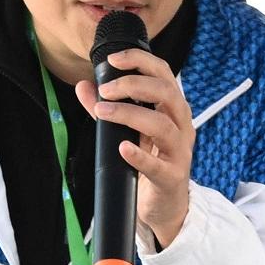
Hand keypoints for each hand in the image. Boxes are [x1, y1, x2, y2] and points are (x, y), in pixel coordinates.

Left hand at [80, 47, 196, 247]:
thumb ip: (107, 108)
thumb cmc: (150, 162)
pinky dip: (140, 156)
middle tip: (105, 90)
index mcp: (173, 109)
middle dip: (134, 85)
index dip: (140, 61)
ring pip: (162, 125)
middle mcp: (181, 125)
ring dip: (130, 114)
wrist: (165, 205)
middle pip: (166, 93)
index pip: (163, 74)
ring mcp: (179, 151)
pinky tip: (122, 148)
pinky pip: (158, 166)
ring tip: (102, 113)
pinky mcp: (172, 177)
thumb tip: (83, 86)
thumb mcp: (129, 131)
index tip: (113, 60)